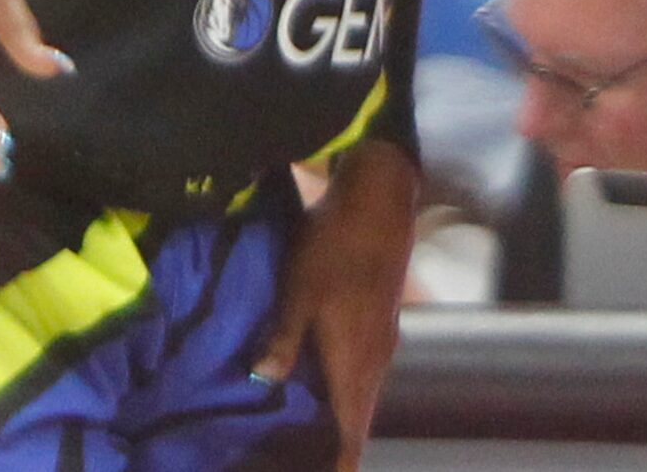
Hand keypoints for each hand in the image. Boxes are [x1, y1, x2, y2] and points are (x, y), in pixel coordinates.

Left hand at [251, 140, 418, 470]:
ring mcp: (382, 340)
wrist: (378, 202)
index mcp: (355, 361)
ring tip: (308, 436)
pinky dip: (345, 392)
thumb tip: (264, 383)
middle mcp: (375, 359)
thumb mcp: (299, 290)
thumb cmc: (334, 245)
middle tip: (300, 462)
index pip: (352, 433)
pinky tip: (321, 384)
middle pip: (358, 421)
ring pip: (362, 396)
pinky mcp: (381, 322)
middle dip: (335, 448)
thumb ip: (283, 340)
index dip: (341, 463)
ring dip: (341, 420)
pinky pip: (364, 374)